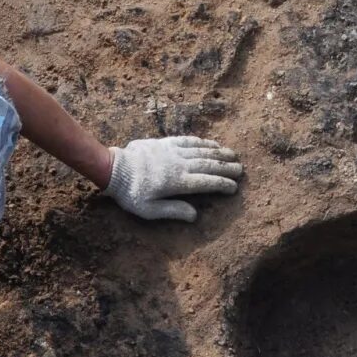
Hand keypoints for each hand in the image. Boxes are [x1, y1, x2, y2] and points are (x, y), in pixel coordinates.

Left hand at [106, 136, 243, 221]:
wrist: (114, 169)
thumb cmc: (131, 193)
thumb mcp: (149, 210)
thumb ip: (173, 211)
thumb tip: (194, 215)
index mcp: (177, 182)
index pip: (206, 182)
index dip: (222, 184)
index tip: (234, 187)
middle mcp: (179, 164)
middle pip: (208, 164)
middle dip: (226, 167)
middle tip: (241, 170)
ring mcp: (173, 151)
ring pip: (202, 151)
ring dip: (219, 153)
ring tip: (233, 155)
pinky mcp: (166, 143)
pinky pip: (189, 140)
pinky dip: (202, 142)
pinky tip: (211, 143)